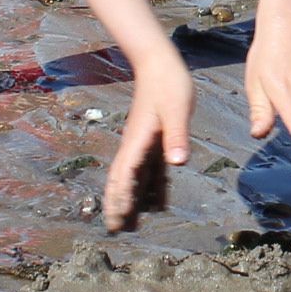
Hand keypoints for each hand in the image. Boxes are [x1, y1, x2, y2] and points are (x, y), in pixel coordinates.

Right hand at [102, 54, 191, 231]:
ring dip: (130, 199)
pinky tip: (157, 202)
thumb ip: (177, 137)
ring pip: (133, 177)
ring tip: (129, 222)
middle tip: (113, 229)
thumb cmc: (169, 84)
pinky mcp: (153, 139)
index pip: (124, 174)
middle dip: (116, 203)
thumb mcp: (177, 110)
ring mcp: (143, 143)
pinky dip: (149, 187)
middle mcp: (135, 145)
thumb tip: (177, 164)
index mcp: (138, 140)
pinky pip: (149, 169)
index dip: (120, 197)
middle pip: (121, 179)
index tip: (116, 218)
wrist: (160, 62)